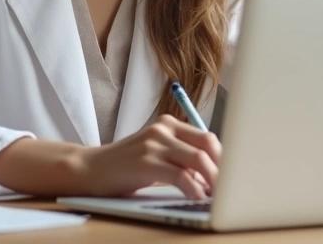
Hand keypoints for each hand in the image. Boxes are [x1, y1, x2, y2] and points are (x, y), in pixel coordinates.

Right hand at [76, 114, 221, 199]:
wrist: (89, 169)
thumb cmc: (125, 166)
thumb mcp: (154, 153)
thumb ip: (180, 157)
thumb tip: (214, 176)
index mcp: (168, 124)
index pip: (208, 137)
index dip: (224, 158)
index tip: (232, 176)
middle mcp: (163, 129)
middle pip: (207, 145)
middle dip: (223, 168)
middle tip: (230, 188)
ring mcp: (153, 144)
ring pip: (198, 159)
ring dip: (213, 180)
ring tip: (217, 196)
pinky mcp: (146, 162)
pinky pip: (181, 176)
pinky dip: (194, 189)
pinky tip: (196, 198)